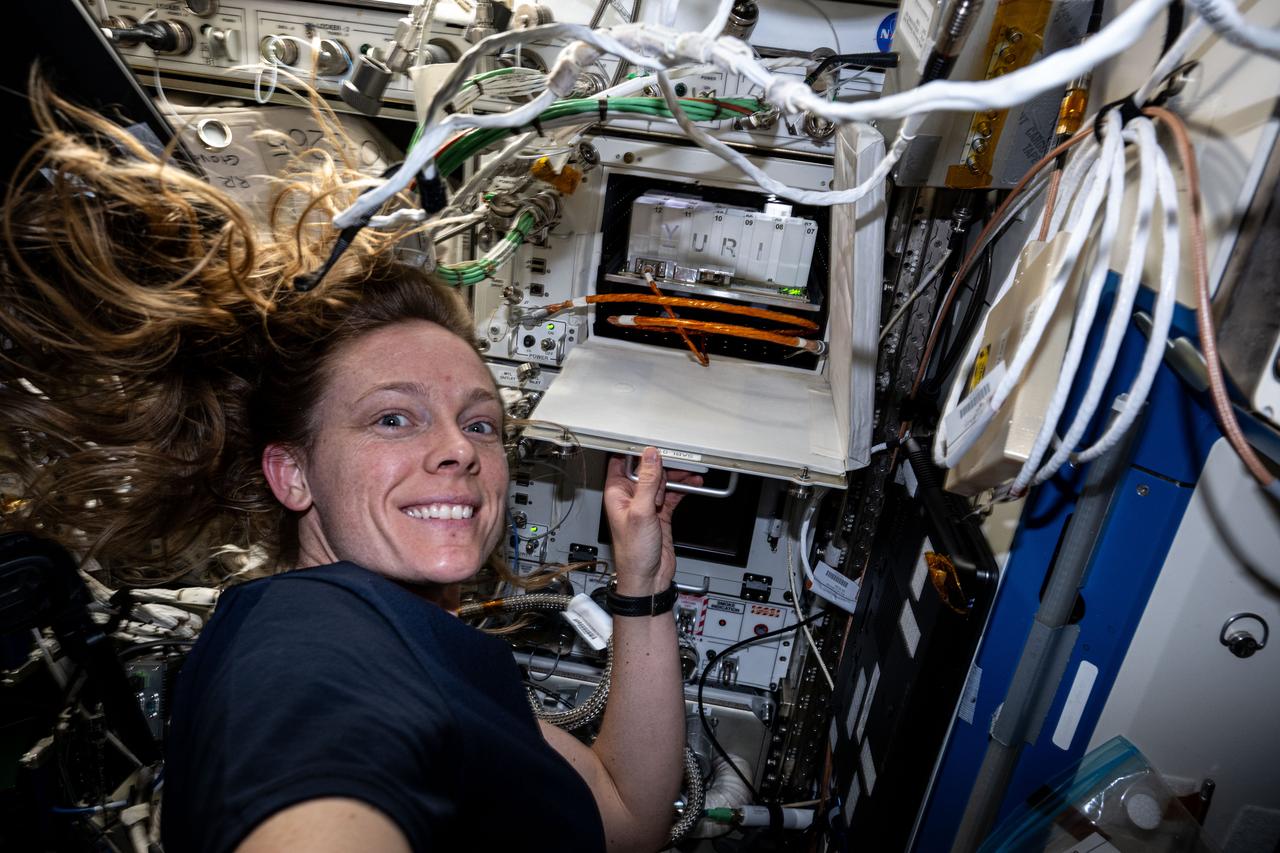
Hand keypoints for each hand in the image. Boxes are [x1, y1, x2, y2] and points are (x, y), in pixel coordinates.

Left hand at [603, 448, 701, 595]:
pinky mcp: (660, 513)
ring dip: (676, 478)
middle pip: (648, 470)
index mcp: (617, 493)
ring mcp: (647, 505)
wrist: (647, 579)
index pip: (623, 462)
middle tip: (678, 464)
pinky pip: (672, 494)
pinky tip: (693, 485)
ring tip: (690, 475)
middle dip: (663, 466)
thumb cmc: (633, 553)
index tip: (653, 443)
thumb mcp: (641, 512)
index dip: (637, 451)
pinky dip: (683, 489)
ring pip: (662, 481)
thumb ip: (647, 482)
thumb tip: (650, 456)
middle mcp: (631, 497)